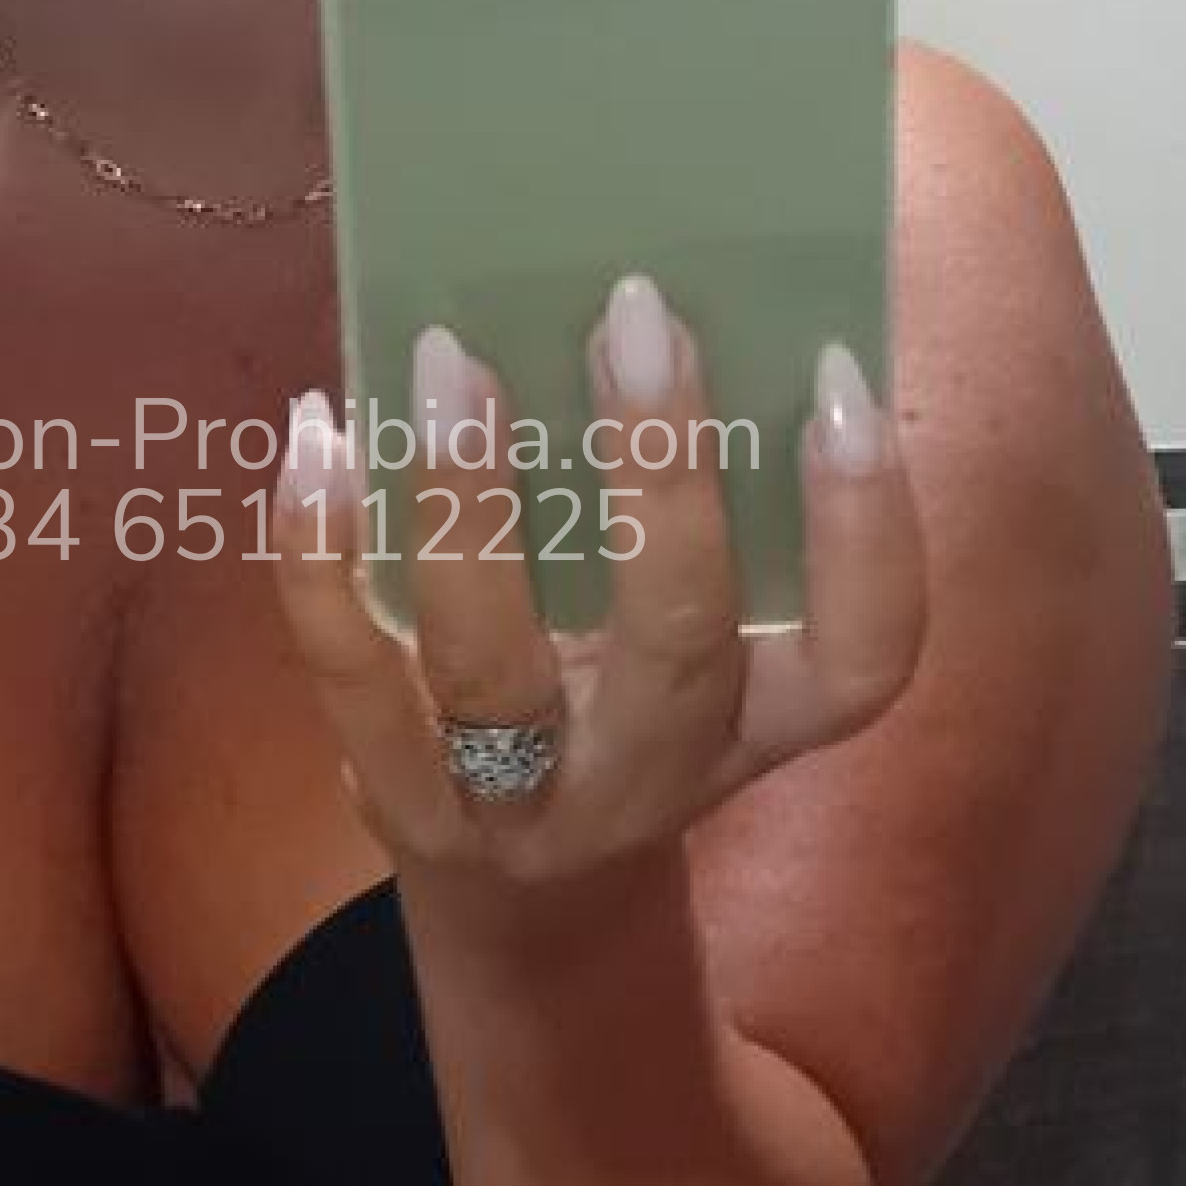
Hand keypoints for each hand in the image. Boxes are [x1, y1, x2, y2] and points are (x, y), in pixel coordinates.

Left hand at [272, 271, 926, 887]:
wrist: (516, 883)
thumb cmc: (615, 691)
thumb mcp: (691, 629)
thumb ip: (690, 506)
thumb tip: (648, 301)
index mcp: (765, 714)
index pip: (866, 651)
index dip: (866, 526)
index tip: (836, 381)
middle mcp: (658, 769)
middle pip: (678, 640)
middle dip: (662, 475)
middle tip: (635, 315)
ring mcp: (523, 803)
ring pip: (494, 668)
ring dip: (470, 503)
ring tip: (450, 360)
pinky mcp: (403, 805)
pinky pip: (352, 674)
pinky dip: (320, 553)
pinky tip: (319, 440)